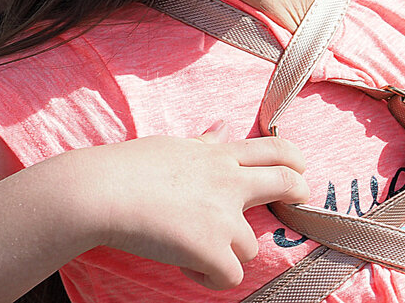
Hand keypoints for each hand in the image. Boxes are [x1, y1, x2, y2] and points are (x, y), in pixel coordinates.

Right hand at [79, 122, 308, 289]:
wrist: (103, 191)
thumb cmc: (128, 167)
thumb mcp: (173, 146)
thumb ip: (203, 143)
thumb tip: (221, 127)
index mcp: (218, 156)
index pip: (272, 148)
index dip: (294, 158)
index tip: (301, 167)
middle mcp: (229, 182)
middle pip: (285, 181)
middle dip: (299, 191)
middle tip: (301, 200)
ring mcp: (223, 216)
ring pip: (250, 245)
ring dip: (228, 252)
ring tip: (194, 249)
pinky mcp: (212, 249)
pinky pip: (229, 276)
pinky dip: (209, 277)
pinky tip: (185, 266)